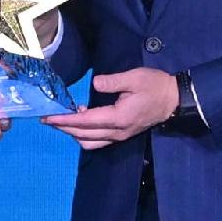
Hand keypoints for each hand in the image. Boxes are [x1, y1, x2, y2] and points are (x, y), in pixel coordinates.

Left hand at [50, 65, 180, 149]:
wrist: (174, 100)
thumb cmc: (155, 86)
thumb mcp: (134, 78)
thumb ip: (112, 81)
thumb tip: (94, 82)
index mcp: (118, 118)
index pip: (85, 121)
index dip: (65, 120)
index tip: (49, 117)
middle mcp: (116, 132)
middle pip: (83, 135)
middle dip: (64, 127)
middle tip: (47, 119)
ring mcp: (119, 136)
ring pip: (90, 142)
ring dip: (73, 133)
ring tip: (62, 121)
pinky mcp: (122, 135)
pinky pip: (98, 141)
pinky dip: (85, 135)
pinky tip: (81, 122)